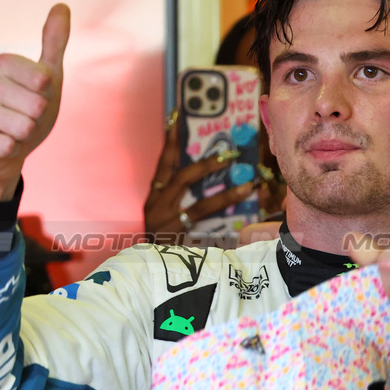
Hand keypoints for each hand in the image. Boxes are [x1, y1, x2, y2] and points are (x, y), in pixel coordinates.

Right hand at [0, 4, 69, 200]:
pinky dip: (9, 148)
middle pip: (28, 102)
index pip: (31, 72)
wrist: (11, 152)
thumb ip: (54, 43)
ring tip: (20, 133)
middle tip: (32, 118)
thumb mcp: (49, 78)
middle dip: (38, 115)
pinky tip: (9, 146)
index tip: (43, 92)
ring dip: (25, 132)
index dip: (42, 86)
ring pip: (14, 123)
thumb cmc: (31, 111)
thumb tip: (61, 4)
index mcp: (2, 66)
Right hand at [144, 113, 257, 235]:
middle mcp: (158, 207)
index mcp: (153, 197)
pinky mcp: (181, 243)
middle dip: (207, 166)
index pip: (162, 163)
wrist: (141, 272)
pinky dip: (225, 231)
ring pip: (201, 206)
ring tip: (248, 186)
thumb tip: (206, 176)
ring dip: (226, 196)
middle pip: (183, 179)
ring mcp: (169, 226)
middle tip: (228, 155)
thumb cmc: (156, 240)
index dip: (169, 141)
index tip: (175, 117)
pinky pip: (208, 234)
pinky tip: (244, 226)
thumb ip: (177, 199)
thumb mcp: (162, 216)